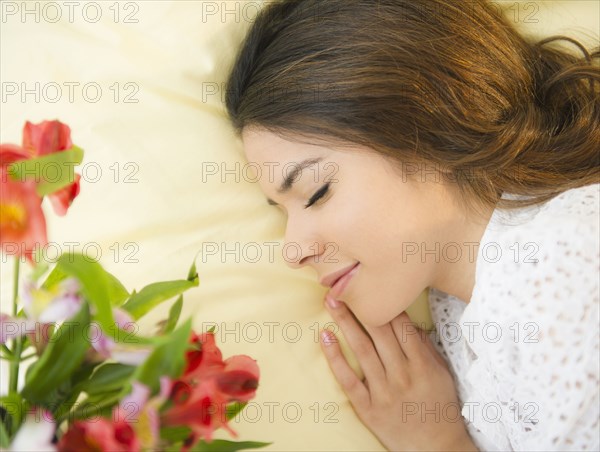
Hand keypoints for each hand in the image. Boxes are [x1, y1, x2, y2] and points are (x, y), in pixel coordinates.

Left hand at [320, 296, 477, 450]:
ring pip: (362, 350)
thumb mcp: (441, 374)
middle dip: (361, 306)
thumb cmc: (440, 407)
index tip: (370, 284)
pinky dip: (335, 357)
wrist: (436, 448)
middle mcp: (402, 375)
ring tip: (331, 302)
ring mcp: (384, 392)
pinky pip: (348, 380)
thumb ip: (425, 347)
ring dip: (345, 323)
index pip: (402, 327)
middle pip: (379, 333)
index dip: (385, 304)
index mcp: (423, 365)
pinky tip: (325, 337)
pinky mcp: (368, 408)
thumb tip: (407, 322)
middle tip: (342, 284)